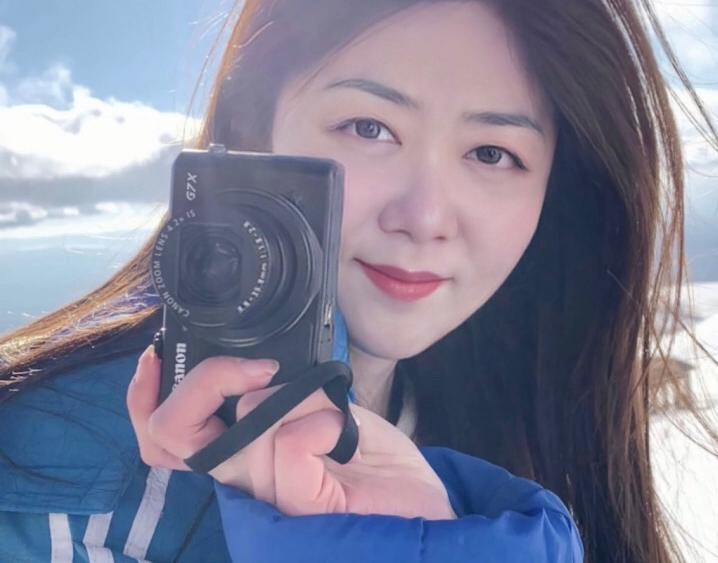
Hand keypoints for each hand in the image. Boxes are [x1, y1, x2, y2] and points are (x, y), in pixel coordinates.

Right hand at [126, 346, 455, 519]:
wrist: (424, 510)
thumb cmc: (373, 463)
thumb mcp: (326, 408)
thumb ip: (290, 392)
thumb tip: (265, 364)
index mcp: (243, 454)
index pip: (165, 438)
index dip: (144, 399)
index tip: (155, 356)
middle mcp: (243, 480)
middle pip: (172, 434)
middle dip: (204, 382)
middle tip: (254, 369)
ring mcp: (268, 498)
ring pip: (243, 425)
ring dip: (294, 396)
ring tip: (330, 414)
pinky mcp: (301, 507)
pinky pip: (287, 444)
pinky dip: (317, 420)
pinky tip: (340, 434)